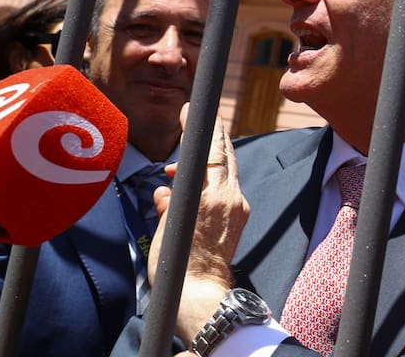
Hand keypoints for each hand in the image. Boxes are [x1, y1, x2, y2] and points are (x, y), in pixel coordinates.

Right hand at [149, 103, 250, 343]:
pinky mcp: (241, 217)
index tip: (191, 110)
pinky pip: (229, 188)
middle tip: (199, 121)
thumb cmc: (177, 265)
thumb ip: (167, 202)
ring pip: (228, 171)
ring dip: (209, 162)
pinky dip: (214, 181)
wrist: (201, 294)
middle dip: (211, 138)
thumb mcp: (164, 228)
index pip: (209, 150)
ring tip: (179, 170)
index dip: (202, 128)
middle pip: (225, 155)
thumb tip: (164, 190)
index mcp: (210, 196)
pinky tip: (196, 188)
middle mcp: (230, 197)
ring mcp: (238, 207)